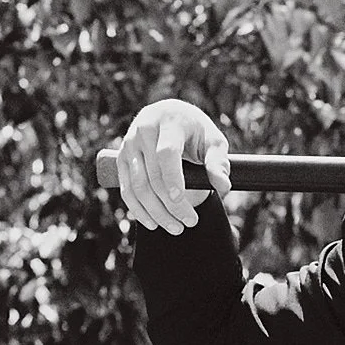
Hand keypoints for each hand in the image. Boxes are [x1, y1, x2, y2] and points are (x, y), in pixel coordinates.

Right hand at [116, 98, 231, 232]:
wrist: (169, 116)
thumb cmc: (196, 132)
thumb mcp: (213, 141)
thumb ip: (218, 162)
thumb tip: (223, 186)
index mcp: (169, 122)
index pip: (167, 153)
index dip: (172, 178)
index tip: (180, 200)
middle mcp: (144, 130)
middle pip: (152, 175)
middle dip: (170, 204)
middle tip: (190, 222)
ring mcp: (129, 145)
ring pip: (137, 186)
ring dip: (155, 212)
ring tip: (176, 228)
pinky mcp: (121, 159)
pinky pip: (126, 189)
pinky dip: (138, 210)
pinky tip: (153, 224)